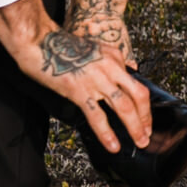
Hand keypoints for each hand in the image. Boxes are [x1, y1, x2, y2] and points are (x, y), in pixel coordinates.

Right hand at [0, 0, 150, 152]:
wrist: (39, 41)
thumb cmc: (63, 46)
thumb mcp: (96, 48)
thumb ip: (114, 61)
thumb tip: (130, 70)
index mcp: (115, 56)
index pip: (137, 83)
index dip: (144, 105)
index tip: (146, 118)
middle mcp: (110, 67)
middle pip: (138, 96)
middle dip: (145, 118)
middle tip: (147, 136)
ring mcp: (96, 80)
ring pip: (124, 107)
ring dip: (134, 127)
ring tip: (139, 142)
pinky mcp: (79, 91)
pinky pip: (97, 116)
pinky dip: (107, 133)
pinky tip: (113, 146)